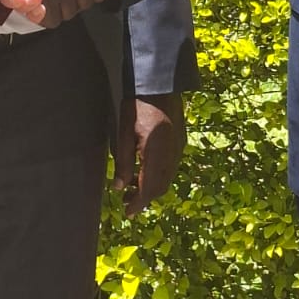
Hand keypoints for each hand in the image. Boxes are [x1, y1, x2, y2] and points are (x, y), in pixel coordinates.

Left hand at [114, 92, 185, 215]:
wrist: (160, 84)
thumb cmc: (137, 105)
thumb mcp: (124, 134)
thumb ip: (123, 162)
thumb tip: (118, 187)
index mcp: (156, 153)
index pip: (148, 188)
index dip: (138, 204)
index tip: (127, 213)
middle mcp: (172, 154)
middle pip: (160, 186)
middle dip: (144, 197)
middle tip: (126, 201)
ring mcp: (179, 148)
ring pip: (167, 178)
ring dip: (151, 186)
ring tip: (131, 186)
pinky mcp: (180, 141)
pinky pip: (171, 166)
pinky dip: (158, 175)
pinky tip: (144, 170)